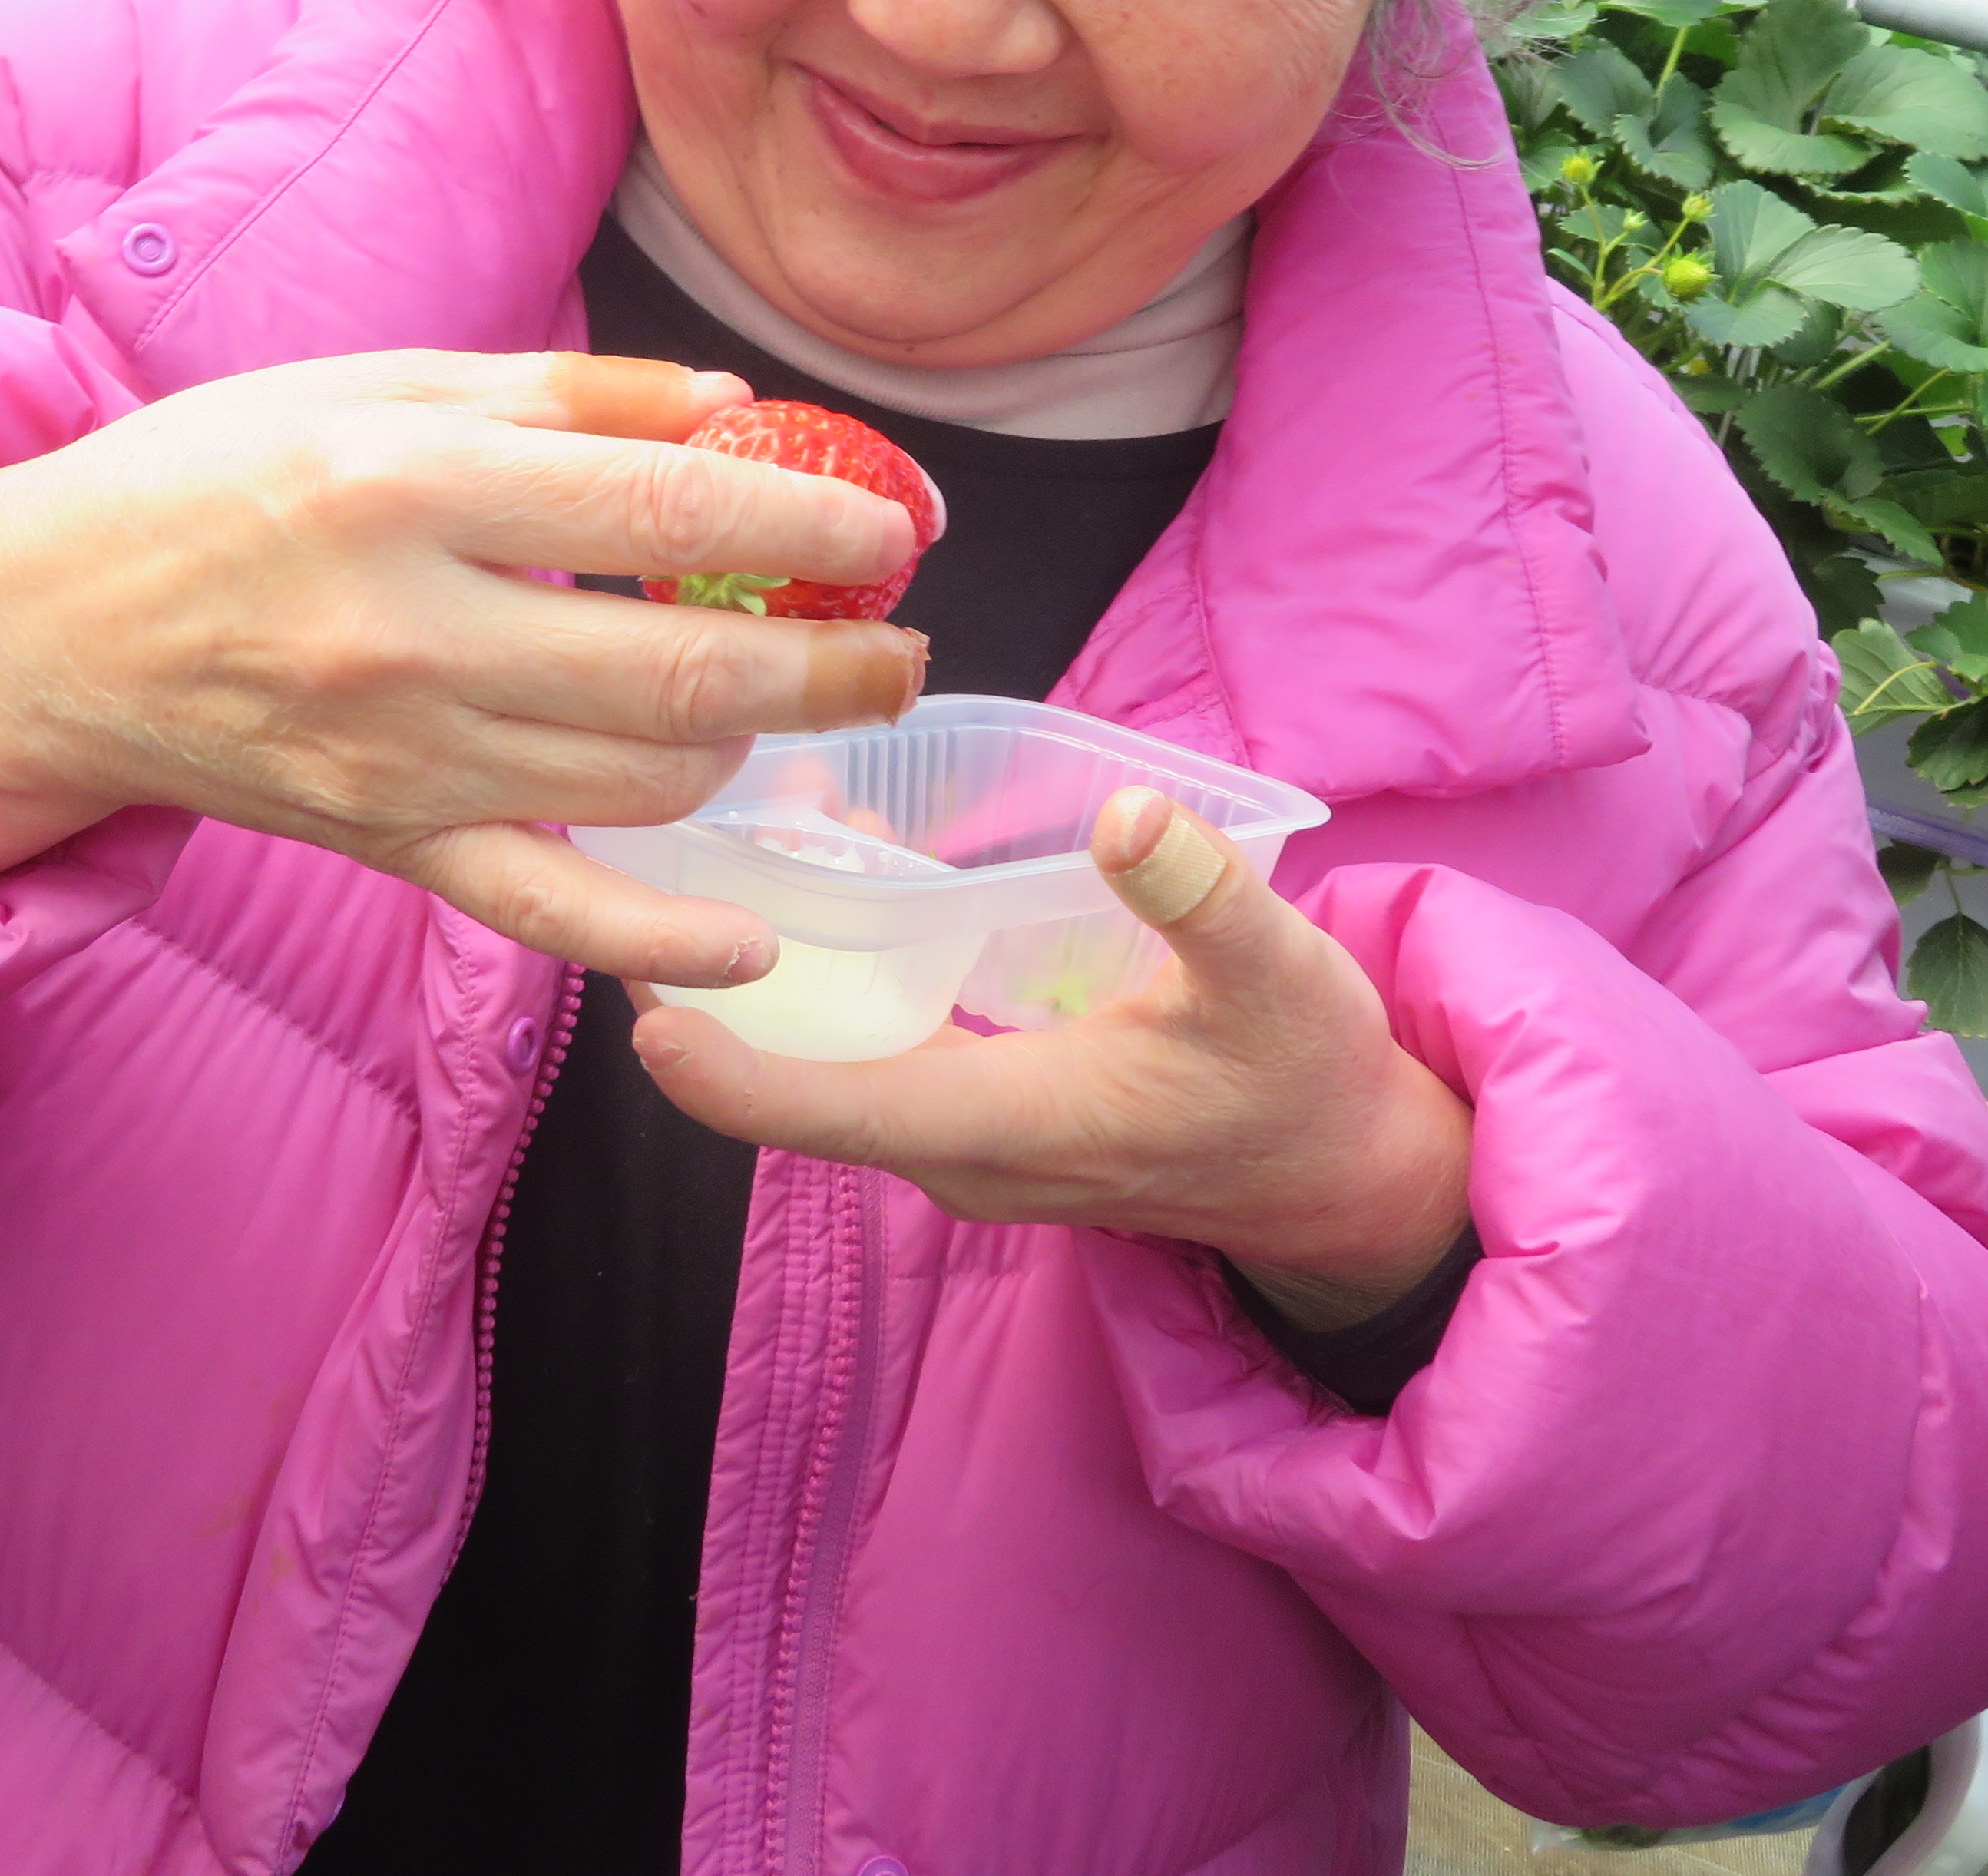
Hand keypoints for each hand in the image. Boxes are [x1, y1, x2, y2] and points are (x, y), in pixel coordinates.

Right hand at [0, 350, 928, 980]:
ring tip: (802, 703)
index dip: (812, 522)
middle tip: (901, 644)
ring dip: (761, 748)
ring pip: (645, 780)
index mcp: (409, 483)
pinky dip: (659, 940)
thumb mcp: (373, 384)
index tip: (900, 525)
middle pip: (683, 667)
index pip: (665, 507)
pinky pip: (547, 907)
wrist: (42, 627)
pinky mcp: (386, 845)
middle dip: (834, 661)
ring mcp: (401, 758)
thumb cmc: (212, 478)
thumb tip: (734, 412)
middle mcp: (410, 631)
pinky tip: (751, 939)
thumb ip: (560, 395)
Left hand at [631, 790, 1474, 1327]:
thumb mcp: (1278, 974)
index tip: (650, 1019)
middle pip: (797, 1086)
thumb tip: (1126, 814)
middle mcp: (962, 1153)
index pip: (838, 1115)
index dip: (735, 1075)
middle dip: (717, 988)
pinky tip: (837, 871)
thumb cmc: (1303, 1075)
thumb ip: (1203, 895)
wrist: (1337, 1173)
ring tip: (733, 833)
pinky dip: (828, 978)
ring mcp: (961, 1143)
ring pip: (824, 1068)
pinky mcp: (970, 1119)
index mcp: (1015, 1125)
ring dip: (770, 973)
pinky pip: (863, 1057)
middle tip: (665, 855)